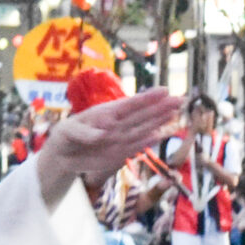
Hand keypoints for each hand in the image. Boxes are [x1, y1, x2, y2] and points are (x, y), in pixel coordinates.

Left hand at [38, 88, 184, 201]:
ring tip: (175, 112)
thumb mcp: (67, 132)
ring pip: (143, 129)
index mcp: (106, 113)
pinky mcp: (119, 153)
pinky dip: (148, 141)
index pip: (130, 104)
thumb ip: (84, 132)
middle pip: (142, 115)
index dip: (147, 98)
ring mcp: (119, 138)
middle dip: (161, 107)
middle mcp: (117, 124)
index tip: (164, 90)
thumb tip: (102, 135)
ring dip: (159, 122)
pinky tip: (162, 134)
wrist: (63, 154)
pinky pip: (136, 146)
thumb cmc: (65, 135)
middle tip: (180, 99)